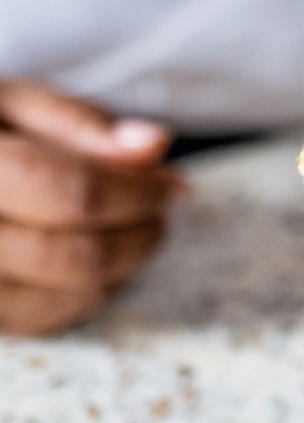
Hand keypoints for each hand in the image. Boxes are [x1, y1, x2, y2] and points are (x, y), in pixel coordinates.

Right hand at [0, 80, 175, 335]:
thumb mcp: (11, 103)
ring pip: (64, 296)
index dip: (138, 192)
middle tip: (160, 206)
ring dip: (122, 266)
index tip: (169, 182)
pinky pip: (41, 319)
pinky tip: (96, 258)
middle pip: (76, 254)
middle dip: (139, 233)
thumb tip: (154, 146)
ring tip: (134, 228)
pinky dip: (86, 292)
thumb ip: (80, 123)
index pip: (73, 194)